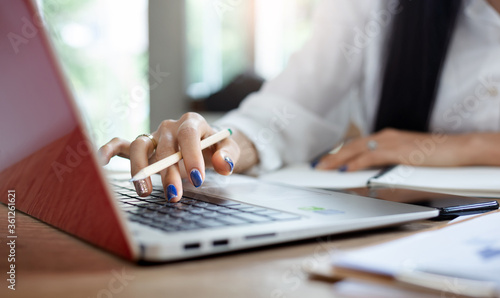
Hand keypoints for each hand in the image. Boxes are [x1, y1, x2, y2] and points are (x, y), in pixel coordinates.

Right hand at [98, 112, 240, 201]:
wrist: (208, 144)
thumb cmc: (216, 147)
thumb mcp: (229, 149)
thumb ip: (229, 155)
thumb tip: (223, 164)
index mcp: (192, 122)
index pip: (188, 135)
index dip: (191, 155)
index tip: (197, 178)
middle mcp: (170, 127)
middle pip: (164, 145)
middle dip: (168, 171)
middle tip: (174, 194)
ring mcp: (155, 136)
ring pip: (140, 145)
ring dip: (141, 168)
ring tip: (146, 191)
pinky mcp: (144, 146)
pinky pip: (122, 144)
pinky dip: (110, 150)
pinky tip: (101, 161)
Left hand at [314, 128, 478, 171]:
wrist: (458, 149)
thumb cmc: (435, 156)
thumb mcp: (406, 161)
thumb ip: (388, 167)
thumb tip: (371, 180)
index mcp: (387, 138)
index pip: (357, 144)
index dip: (339, 152)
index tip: (326, 160)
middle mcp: (386, 137)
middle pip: (352, 146)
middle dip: (332, 156)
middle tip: (317, 165)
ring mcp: (392, 142)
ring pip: (358, 149)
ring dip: (339, 159)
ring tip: (324, 168)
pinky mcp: (399, 150)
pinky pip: (372, 157)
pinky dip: (357, 163)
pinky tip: (346, 170)